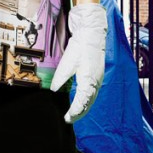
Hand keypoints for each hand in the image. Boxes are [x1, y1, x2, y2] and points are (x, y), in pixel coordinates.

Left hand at [50, 2, 107, 122]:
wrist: (92, 33)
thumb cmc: (81, 46)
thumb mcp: (67, 63)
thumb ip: (60, 78)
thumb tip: (54, 89)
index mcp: (89, 80)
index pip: (82, 102)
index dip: (74, 112)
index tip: (67, 118)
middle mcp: (96, 82)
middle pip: (88, 103)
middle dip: (79, 113)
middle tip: (69, 120)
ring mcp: (98, 78)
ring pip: (92, 99)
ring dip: (84, 108)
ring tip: (75, 114)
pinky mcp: (97, 75)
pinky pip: (93, 92)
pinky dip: (87, 100)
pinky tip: (82, 102)